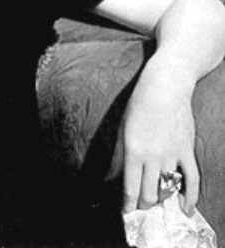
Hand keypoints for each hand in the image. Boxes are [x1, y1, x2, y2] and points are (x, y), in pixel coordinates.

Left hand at [112, 55, 198, 215]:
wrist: (165, 87)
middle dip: (143, 207)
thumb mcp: (122, 128)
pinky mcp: (187, 150)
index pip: (130, 187)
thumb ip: (117, 156)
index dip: (128, 205)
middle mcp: (153, 156)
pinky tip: (186, 208)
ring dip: (161, 201)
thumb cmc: (139, 105)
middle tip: (139, 211)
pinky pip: (192, 179)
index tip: (126, 214)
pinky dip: (191, 196)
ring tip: (155, 207)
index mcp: (133, 150)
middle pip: (149, 193)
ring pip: (168, 189)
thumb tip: (108, 177)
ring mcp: (172, 154)